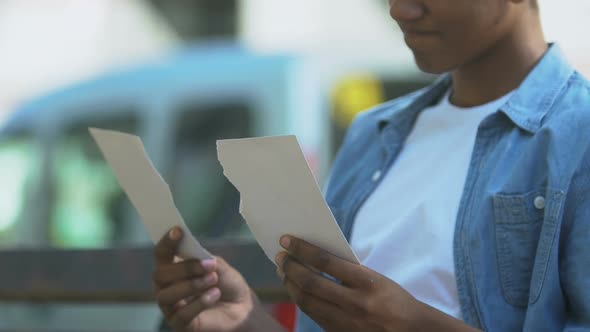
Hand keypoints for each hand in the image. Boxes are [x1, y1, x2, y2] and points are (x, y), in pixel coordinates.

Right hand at [153, 227, 256, 331]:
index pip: (161, 254)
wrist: (242, 308)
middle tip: (209, 265)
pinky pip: (180, 315)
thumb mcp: (218, 266)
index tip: (179, 231)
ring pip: (166, 295)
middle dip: (185, 268)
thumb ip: (204, 258)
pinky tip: (214, 295)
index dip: (167, 242)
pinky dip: (198, 303)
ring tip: (213, 280)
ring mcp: (171, 308)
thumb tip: (194, 251)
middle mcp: (166, 288)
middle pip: (160, 275)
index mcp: (173, 269)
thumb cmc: (226, 284)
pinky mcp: (180, 325)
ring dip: (191, 285)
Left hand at [276, 236, 478, 331]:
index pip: (325, 262)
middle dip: (290, 267)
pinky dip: (300, 299)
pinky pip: (313, 314)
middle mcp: (354, 303)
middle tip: (280, 256)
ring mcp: (345, 322)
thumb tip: (315, 257)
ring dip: (290, 284)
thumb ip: (347, 271)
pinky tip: (296, 289)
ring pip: (306, 301)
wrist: (411, 331)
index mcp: (367, 283)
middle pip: (310, 283)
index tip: (288, 240)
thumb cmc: (394, 299)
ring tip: (284, 271)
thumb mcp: (376, 279)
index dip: (302, 249)